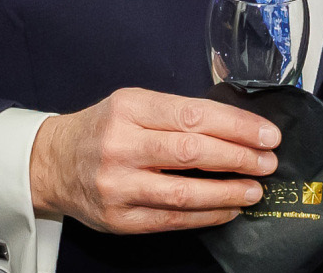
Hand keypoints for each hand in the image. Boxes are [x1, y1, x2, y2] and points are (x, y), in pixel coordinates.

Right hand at [29, 87, 279, 234]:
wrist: (54, 162)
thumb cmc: (104, 126)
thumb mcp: (133, 103)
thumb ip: (176, 111)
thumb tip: (234, 125)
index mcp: (130, 107)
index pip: (192, 114)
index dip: (235, 125)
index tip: (267, 133)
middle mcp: (122, 144)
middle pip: (191, 151)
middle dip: (238, 156)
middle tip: (269, 160)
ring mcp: (119, 185)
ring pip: (183, 191)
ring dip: (227, 191)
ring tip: (255, 189)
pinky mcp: (119, 220)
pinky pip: (171, 219)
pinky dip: (206, 215)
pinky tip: (229, 209)